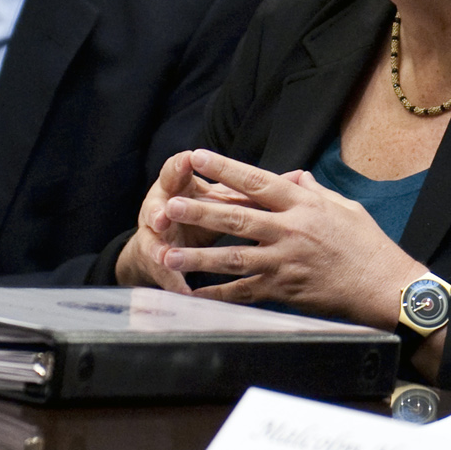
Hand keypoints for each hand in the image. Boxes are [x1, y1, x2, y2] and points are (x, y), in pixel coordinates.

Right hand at [113, 151, 258, 289]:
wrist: (166, 239)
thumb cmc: (203, 210)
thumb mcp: (223, 197)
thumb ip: (252, 188)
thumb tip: (297, 177)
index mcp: (179, 184)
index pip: (178, 168)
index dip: (183, 163)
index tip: (191, 158)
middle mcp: (161, 205)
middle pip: (158, 203)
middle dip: (162, 208)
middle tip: (167, 213)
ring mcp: (155, 235)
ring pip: (153, 241)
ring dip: (159, 248)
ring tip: (166, 256)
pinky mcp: (155, 262)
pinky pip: (162, 273)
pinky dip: (173, 282)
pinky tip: (183, 292)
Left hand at [156, 149, 422, 329]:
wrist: (383, 285)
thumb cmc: (367, 244)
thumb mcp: (344, 206)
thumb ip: (313, 191)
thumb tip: (292, 177)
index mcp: (303, 204)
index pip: (256, 181)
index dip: (225, 168)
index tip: (198, 157)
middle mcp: (290, 230)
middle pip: (236, 217)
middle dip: (200, 211)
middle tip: (171, 205)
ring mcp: (285, 261)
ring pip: (232, 258)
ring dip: (198, 256)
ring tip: (167, 253)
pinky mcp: (284, 290)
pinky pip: (244, 292)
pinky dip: (218, 295)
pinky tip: (195, 294)